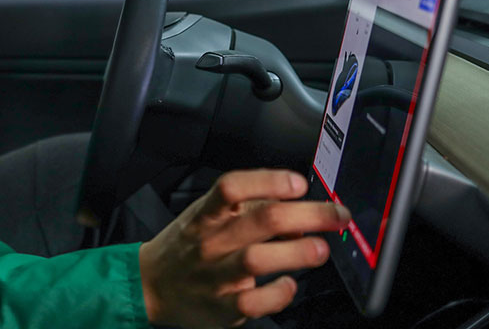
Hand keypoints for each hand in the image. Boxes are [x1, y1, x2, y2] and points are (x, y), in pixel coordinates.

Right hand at [136, 169, 349, 327]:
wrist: (151, 286)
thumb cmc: (188, 246)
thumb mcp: (207, 216)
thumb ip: (249, 209)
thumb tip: (298, 214)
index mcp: (206, 215)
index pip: (232, 187)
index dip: (269, 181)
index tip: (298, 183)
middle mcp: (211, 241)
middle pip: (262, 219)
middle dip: (309, 214)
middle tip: (337, 215)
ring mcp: (216, 275)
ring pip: (259, 259)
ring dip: (298, 252)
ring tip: (321, 249)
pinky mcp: (223, 306)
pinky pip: (255, 301)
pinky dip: (278, 293)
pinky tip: (289, 285)